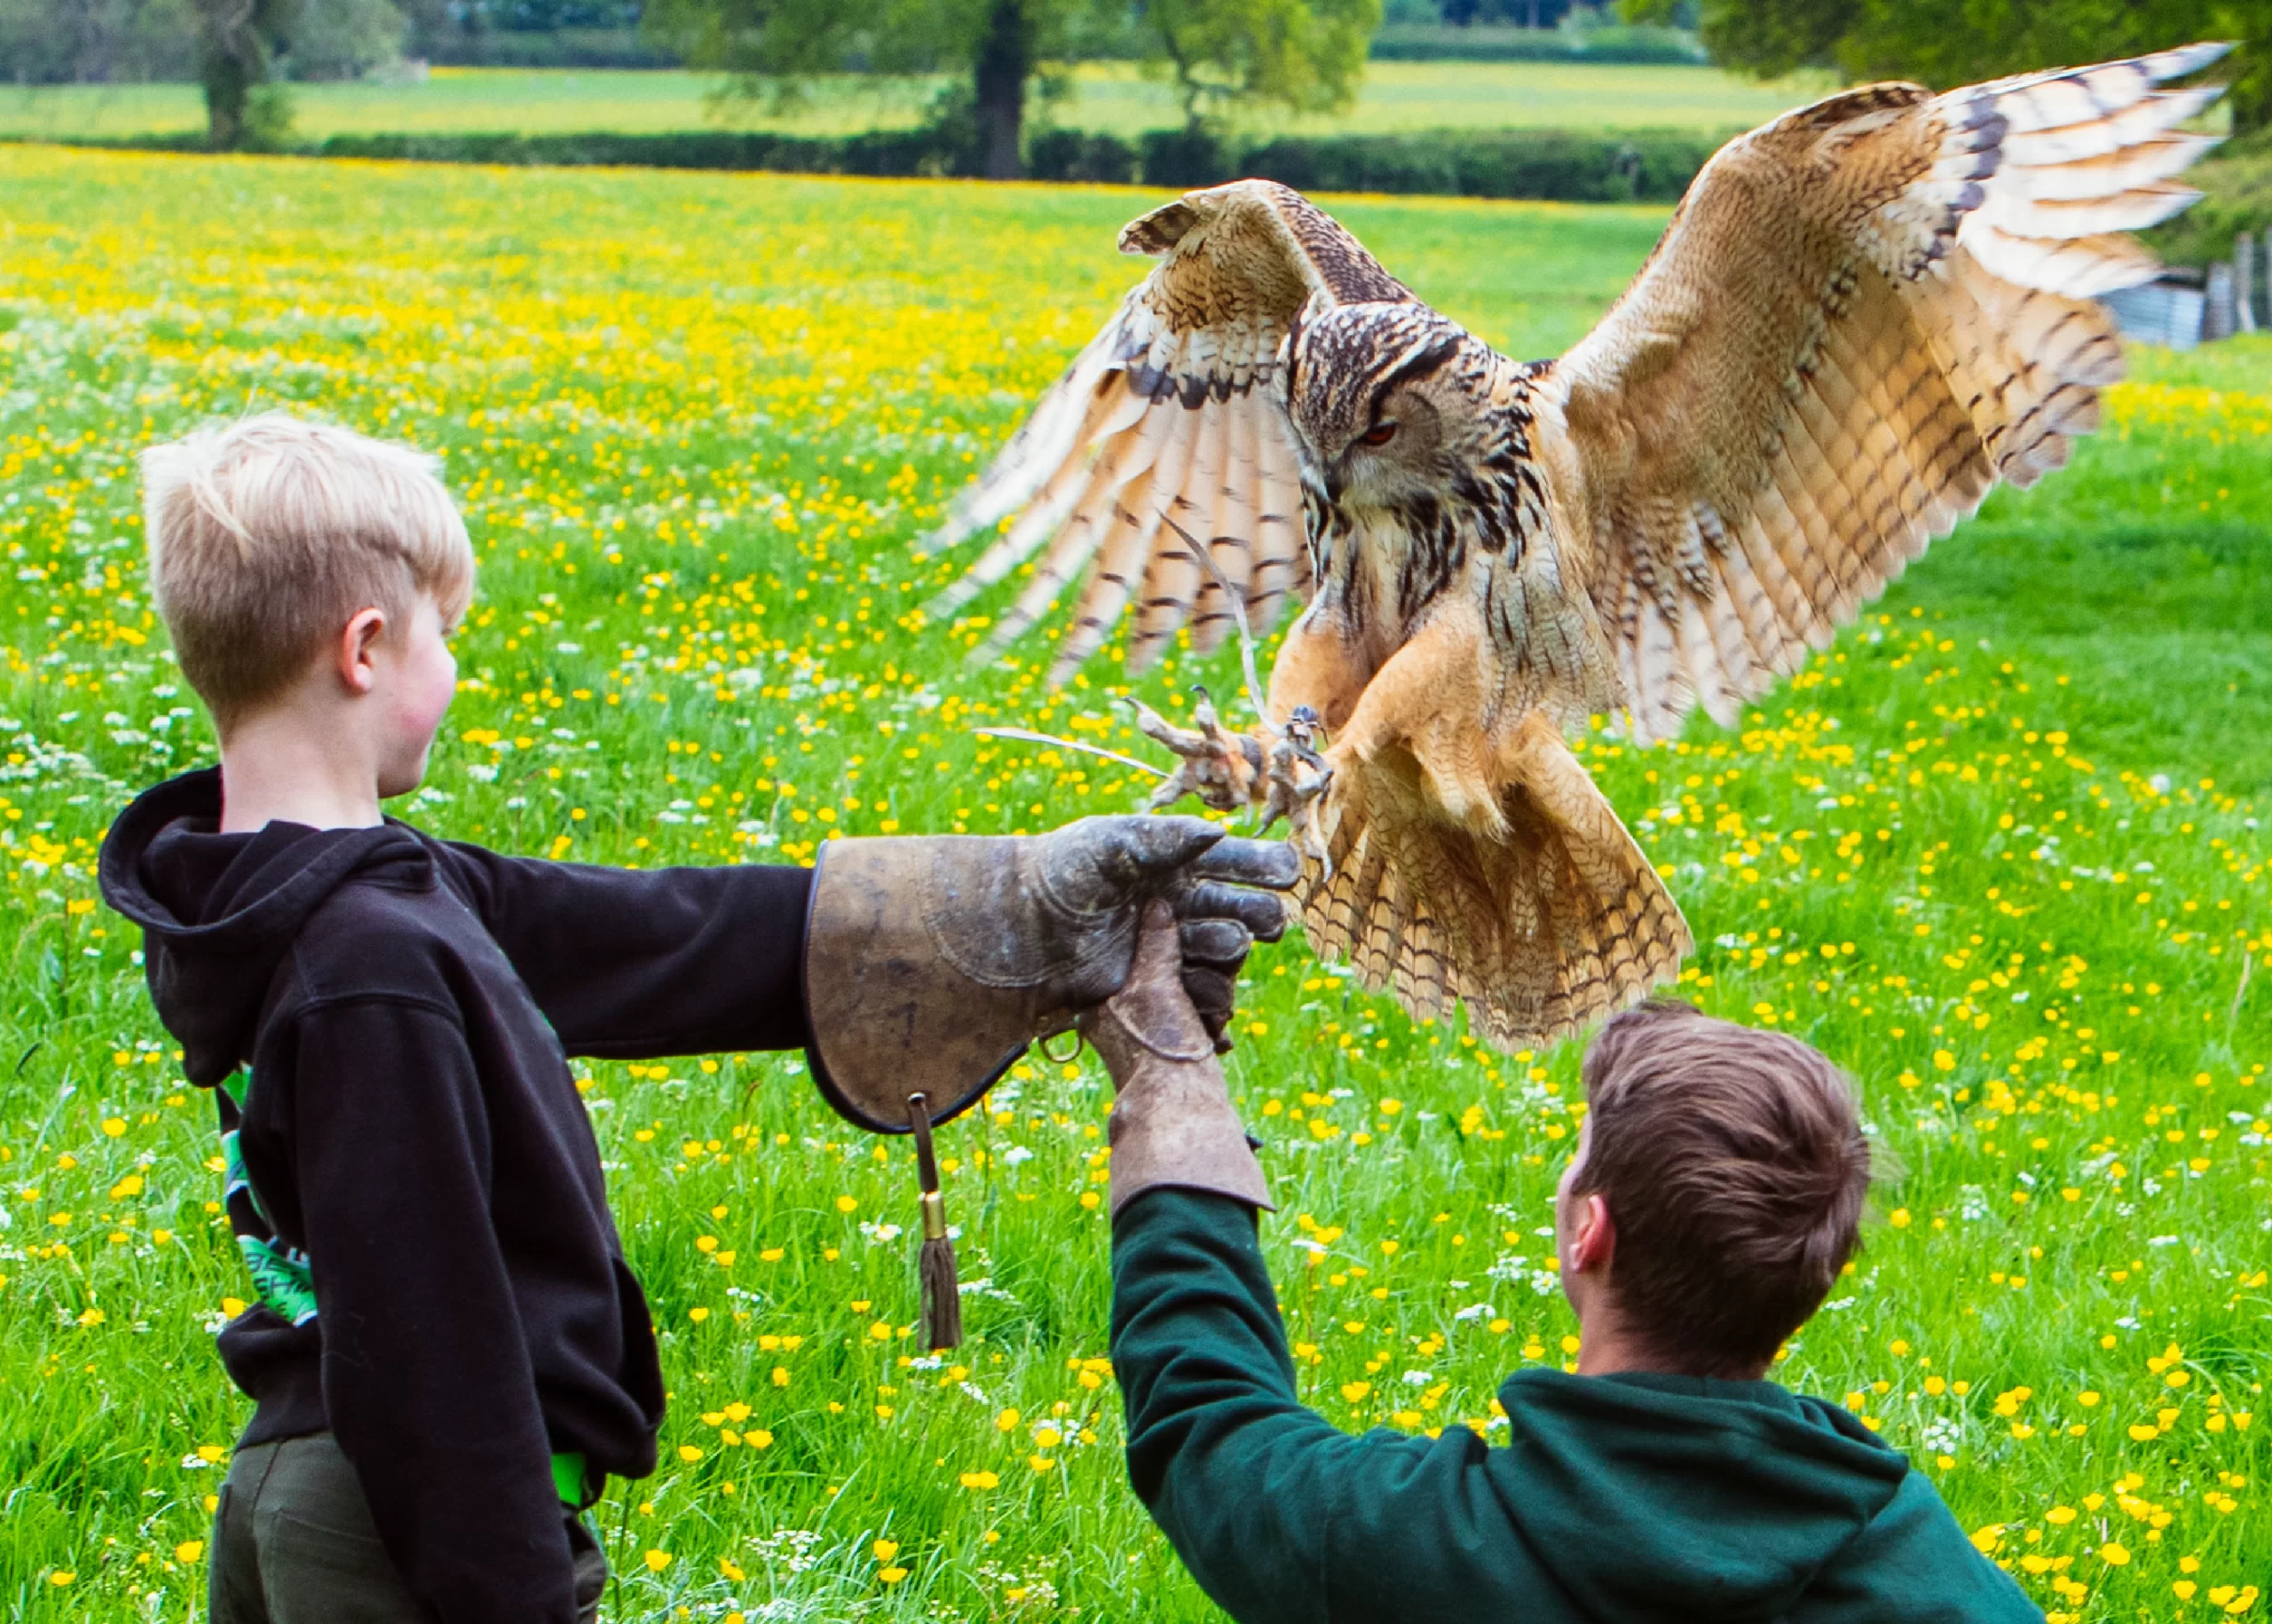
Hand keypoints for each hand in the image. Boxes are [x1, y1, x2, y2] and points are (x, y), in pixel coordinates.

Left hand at [973, 814, 1298, 1046]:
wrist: (1023, 929)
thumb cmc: (1061, 873)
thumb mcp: (1109, 844)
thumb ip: (1164, 838)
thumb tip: (1218, 833)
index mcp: (1178, 862)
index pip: (1238, 862)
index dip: (1266, 866)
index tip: (1288, 871)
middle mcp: (1184, 902)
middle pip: (1244, 908)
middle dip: (1260, 912)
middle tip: (1265, 919)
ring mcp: (1174, 943)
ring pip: (1228, 949)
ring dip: (1230, 946)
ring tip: (1218, 942)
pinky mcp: (1160, 981)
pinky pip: (1204, 988)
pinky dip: (1216, 990)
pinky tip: (1220, 986)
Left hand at [1081, 902, 1270, 1212]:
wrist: (1181, 1112)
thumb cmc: (1158, 1048)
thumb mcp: (1154, 984)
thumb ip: (1155, 944)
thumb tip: (1156, 902)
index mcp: (1100, 998)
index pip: (1132, 948)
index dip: (1162, 934)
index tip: (1190, 925)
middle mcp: (1118, 1014)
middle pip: (1162, 967)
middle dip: (1195, 967)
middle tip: (1213, 969)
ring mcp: (1147, 1032)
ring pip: (1186, 989)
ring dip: (1209, 994)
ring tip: (1216, 1008)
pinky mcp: (1173, 1045)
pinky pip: (1198, 1014)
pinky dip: (1212, 1016)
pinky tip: (1219, 1028)